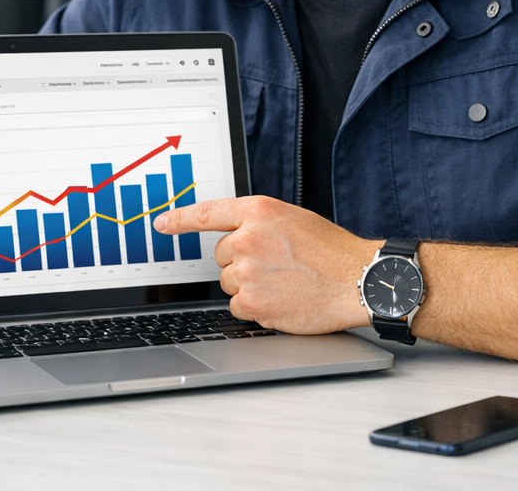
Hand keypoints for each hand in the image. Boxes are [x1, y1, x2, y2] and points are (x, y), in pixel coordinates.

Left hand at [155, 196, 381, 333]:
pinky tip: (282, 298)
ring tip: (284, 281)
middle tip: (275, 264)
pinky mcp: (252, 302)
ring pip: (229, 281)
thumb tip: (231, 236)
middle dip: (241, 261)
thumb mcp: (293, 219)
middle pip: (221, 255)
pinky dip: (256, 306)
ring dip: (249, 284)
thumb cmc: (330, 250)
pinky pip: (237, 306)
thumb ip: (259, 223)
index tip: (161, 223)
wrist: (357, 279)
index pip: (207, 213)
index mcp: (258, 210)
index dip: (180, 219)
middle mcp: (248, 237)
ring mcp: (248, 271)